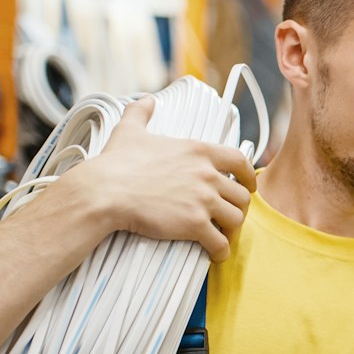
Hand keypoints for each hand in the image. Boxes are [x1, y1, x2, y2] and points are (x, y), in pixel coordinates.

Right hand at [58, 97, 257, 259]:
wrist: (105, 192)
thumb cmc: (116, 163)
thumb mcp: (130, 130)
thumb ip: (141, 113)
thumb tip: (146, 99)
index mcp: (199, 150)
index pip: (240, 160)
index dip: (248, 175)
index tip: (248, 185)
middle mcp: (207, 174)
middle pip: (242, 195)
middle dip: (238, 207)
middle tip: (228, 215)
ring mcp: (203, 200)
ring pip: (237, 219)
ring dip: (231, 229)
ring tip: (221, 234)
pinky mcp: (195, 224)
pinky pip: (221, 243)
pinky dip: (221, 251)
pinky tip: (215, 254)